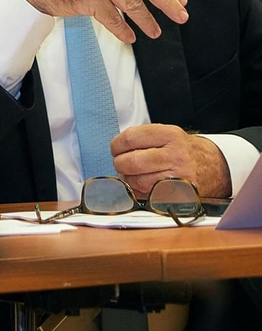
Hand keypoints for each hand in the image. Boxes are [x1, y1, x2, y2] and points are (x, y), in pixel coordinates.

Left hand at [111, 124, 230, 198]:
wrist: (215, 167)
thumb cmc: (184, 150)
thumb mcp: (168, 134)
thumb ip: (142, 137)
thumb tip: (116, 148)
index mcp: (170, 135)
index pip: (130, 138)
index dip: (117, 145)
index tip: (116, 148)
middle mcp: (176, 156)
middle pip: (131, 161)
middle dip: (120, 163)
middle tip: (122, 162)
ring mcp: (178, 177)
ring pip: (137, 181)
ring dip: (129, 179)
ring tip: (134, 173)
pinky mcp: (178, 196)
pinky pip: (147, 196)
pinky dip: (139, 191)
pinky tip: (144, 184)